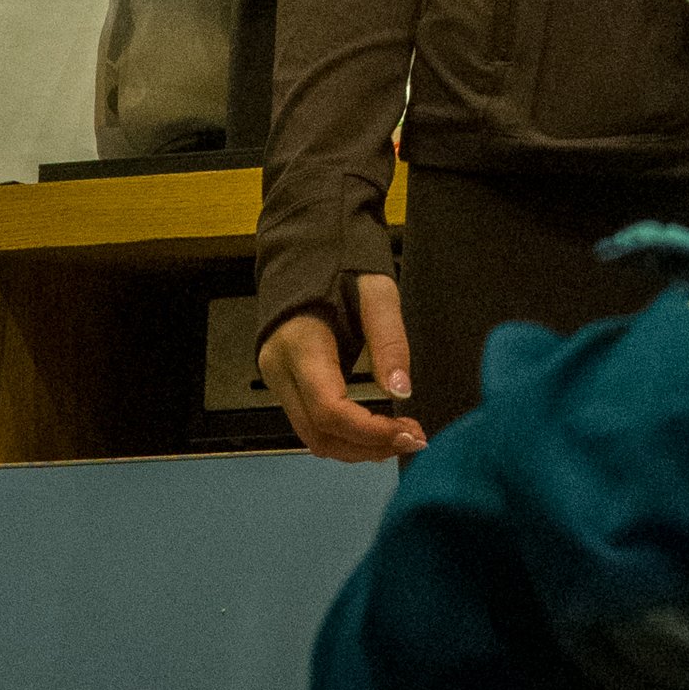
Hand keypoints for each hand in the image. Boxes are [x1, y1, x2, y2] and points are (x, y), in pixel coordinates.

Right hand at [258, 271, 424, 464]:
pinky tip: (374, 426)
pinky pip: (309, 420)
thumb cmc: (342, 261)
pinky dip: (342, 432)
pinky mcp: (280, 379)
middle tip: (414, 439)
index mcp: (301, 344)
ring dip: (355, 446)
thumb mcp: (377, 292)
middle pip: (318, 433)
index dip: (370, 432)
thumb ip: (389, 341)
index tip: (410, 434)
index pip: (330, 410)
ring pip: (311, 434)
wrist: (304, 243)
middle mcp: (279, 368)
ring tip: (399, 436)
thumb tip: (402, 392)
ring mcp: (275, 376)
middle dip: (366, 447)